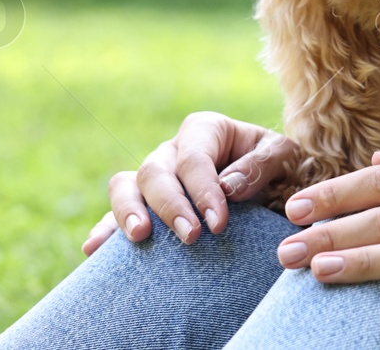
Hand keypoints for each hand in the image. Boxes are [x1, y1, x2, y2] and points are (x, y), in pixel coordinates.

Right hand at [81, 111, 300, 255]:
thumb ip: (261, 164)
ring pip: (126, 185)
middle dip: (171, 206)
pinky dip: (105, 229)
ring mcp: (155, 178)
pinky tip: (95, 249)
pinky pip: (115, 213)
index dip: (202, 190)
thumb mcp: (285, 157)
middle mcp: (174, 151)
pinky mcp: (144, 206)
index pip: (194, 158)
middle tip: (191, 237)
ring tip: (139, 236)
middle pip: (156, 171)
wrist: (276, 187)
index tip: (218, 223)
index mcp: (206, 130)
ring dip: (128, 211)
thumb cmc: (281, 167)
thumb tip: (228, 186)